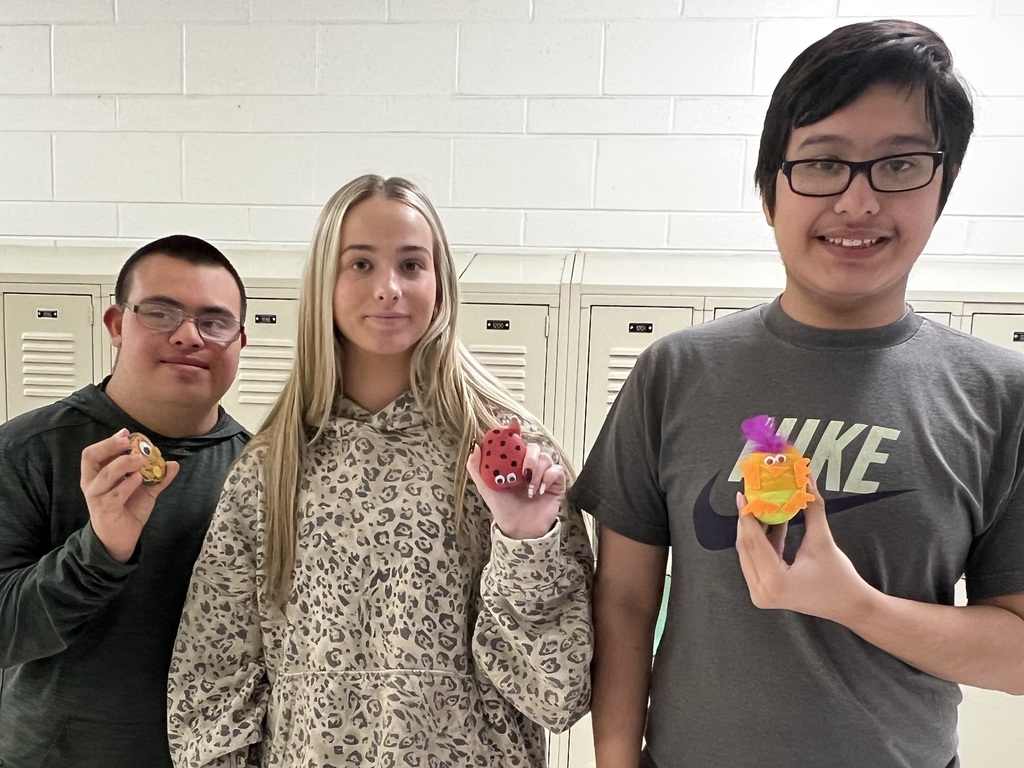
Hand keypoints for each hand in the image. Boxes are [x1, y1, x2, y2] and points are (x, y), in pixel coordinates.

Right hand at [80, 428, 179, 561]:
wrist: (120, 539)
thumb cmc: (127, 509)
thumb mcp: (145, 490)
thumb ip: (158, 477)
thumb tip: (173, 464)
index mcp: (97, 474)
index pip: (94, 452)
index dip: (109, 441)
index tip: (126, 433)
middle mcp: (92, 483)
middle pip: (91, 457)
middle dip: (109, 446)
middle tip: (128, 442)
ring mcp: (97, 497)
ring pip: (104, 475)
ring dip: (123, 464)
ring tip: (140, 460)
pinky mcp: (104, 510)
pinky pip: (114, 495)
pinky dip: (127, 484)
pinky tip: (139, 479)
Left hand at [467, 440, 564, 539]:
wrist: (519, 528)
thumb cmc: (503, 508)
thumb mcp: (486, 487)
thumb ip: (477, 468)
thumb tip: (475, 447)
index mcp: (513, 463)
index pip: (516, 442)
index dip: (515, 431)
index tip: (513, 425)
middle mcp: (529, 466)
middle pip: (533, 447)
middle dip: (529, 457)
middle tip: (523, 472)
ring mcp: (544, 474)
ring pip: (545, 458)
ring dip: (537, 472)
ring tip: (529, 489)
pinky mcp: (556, 483)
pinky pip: (557, 470)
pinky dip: (548, 478)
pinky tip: (539, 490)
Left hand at [734, 476, 872, 623]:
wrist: (850, 606)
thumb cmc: (839, 578)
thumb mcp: (822, 540)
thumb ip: (811, 508)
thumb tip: (806, 480)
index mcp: (774, 581)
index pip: (753, 541)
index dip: (747, 515)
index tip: (743, 495)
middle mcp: (761, 591)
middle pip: (746, 547)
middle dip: (748, 520)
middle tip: (751, 497)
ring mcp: (760, 595)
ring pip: (748, 554)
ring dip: (754, 530)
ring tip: (761, 507)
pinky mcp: (763, 592)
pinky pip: (756, 561)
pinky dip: (762, 543)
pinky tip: (772, 523)